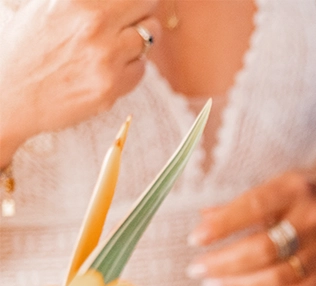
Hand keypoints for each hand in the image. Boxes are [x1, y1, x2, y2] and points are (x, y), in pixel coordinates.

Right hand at [0, 0, 159, 164]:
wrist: (11, 92)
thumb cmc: (26, 45)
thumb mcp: (46, 5)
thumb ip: (84, 1)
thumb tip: (110, 2)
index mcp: (78, 1)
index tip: (136, 2)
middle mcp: (94, 25)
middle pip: (146, 6)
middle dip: (144, 9)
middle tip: (138, 14)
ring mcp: (105, 59)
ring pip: (148, 39)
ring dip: (140, 37)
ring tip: (120, 42)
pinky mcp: (110, 89)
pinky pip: (140, 69)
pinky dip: (132, 65)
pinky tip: (111, 66)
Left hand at [186, 171, 315, 285]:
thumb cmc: (310, 187)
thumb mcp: (279, 182)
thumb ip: (243, 202)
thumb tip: (205, 219)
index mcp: (296, 188)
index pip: (253, 208)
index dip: (222, 226)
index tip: (195, 239)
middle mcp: (313, 219)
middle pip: (263, 250)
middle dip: (224, 263)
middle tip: (197, 270)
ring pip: (277, 277)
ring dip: (240, 284)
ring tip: (213, 284)